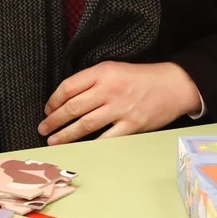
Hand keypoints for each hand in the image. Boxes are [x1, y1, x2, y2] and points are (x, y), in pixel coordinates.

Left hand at [38, 62, 201, 145]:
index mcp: (102, 72)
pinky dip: (91, 144)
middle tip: (43, 128)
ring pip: (85, 124)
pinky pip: (106, 138)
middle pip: (73, 107)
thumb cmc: (141, 77)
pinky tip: (79, 148)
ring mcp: (121, 108)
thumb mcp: (113, 69)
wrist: (173, 85)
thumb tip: (66, 98)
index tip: (47, 110)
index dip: (53, 101)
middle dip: (54, 120)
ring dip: (66, 134)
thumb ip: (92, 81)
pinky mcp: (132, 125)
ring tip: (53, 140)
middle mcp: (109, 89)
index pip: (69, 87)